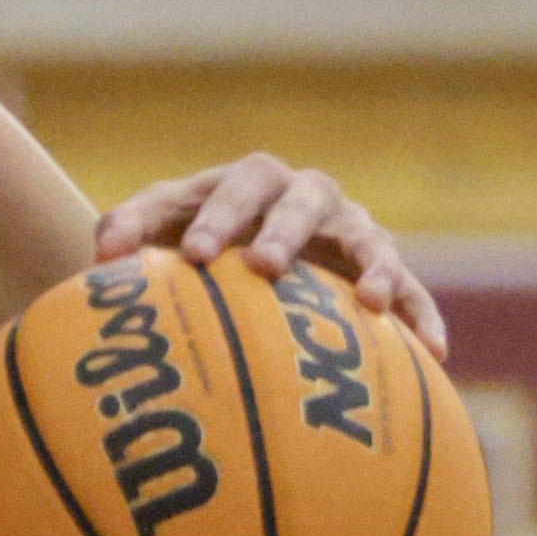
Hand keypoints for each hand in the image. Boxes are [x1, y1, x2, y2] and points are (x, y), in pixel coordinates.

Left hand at [91, 154, 445, 360]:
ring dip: (371, 266)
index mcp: (251, 183)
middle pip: (304, 201)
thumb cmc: (192, 246)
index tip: (195, 255)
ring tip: (368, 302)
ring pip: (368, 240)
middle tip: (264, 266)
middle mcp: (308, 198)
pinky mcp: (385, 272)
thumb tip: (102, 255)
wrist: (242, 258)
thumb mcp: (159, 233)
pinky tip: (434, 352)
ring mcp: (352, 233)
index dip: (217, 217)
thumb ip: (129, 232)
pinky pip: (412, 292)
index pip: (235, 189)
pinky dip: (422, 316)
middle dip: (284, 231)